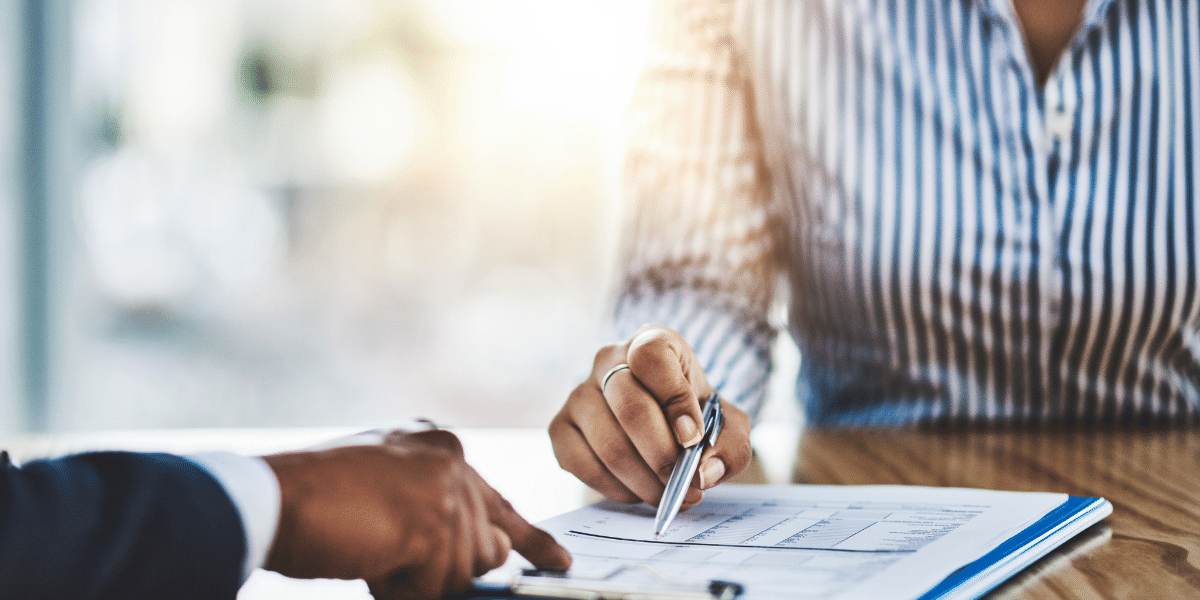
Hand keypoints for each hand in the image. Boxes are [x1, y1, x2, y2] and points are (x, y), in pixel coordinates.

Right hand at [262, 429, 571, 599]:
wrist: (270, 497)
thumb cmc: (313, 503)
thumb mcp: (386, 493)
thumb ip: (438, 515)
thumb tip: (492, 551)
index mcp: (439, 446)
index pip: (498, 500)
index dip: (528, 537)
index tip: (558, 561)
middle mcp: (451, 458)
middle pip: (484, 548)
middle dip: (440, 568)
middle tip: (386, 551)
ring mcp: (446, 487)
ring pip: (465, 569)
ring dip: (416, 579)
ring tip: (370, 548)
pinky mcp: (434, 520)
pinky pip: (437, 585)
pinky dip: (400, 588)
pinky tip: (370, 559)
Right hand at [549, 324, 751, 506]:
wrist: (663, 425)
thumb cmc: (695, 418)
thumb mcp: (728, 425)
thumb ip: (731, 447)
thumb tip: (704, 473)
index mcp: (652, 342)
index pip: (653, 358)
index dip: (675, 400)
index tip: (693, 438)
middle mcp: (608, 359)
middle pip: (630, 408)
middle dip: (663, 456)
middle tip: (686, 485)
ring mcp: (578, 393)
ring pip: (608, 445)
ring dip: (644, 482)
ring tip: (669, 495)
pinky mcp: (560, 427)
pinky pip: (582, 464)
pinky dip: (616, 489)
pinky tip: (638, 491)